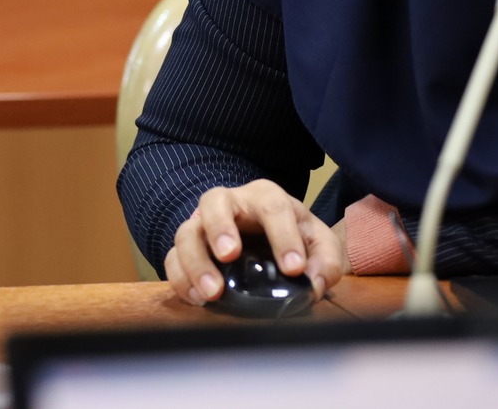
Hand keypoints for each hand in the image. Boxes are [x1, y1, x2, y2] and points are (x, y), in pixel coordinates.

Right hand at [163, 179, 345, 306]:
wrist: (269, 240)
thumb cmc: (293, 237)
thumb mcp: (319, 244)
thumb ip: (325, 261)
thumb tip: (314, 284)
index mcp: (265, 197)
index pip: (273, 207)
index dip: (283, 236)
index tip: (294, 268)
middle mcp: (229, 205)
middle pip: (214, 202)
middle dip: (220, 227)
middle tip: (230, 254)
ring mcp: (202, 226)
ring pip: (186, 232)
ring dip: (196, 261)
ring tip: (213, 292)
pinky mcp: (187, 250)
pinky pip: (172, 259)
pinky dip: (181, 279)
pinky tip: (198, 299)